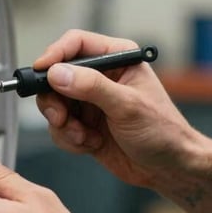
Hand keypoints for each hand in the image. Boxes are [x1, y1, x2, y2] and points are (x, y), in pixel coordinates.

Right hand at [34, 29, 199, 188]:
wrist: (169, 168)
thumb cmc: (164, 131)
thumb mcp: (127, 105)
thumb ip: (91, 87)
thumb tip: (58, 74)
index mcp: (117, 58)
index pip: (76, 44)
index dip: (54, 55)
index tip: (41, 71)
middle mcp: (101, 76)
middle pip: (56, 76)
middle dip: (54, 100)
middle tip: (60, 117)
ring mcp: (90, 101)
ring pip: (54, 104)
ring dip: (63, 125)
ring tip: (83, 136)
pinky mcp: (84, 124)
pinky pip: (59, 127)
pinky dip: (69, 139)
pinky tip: (90, 144)